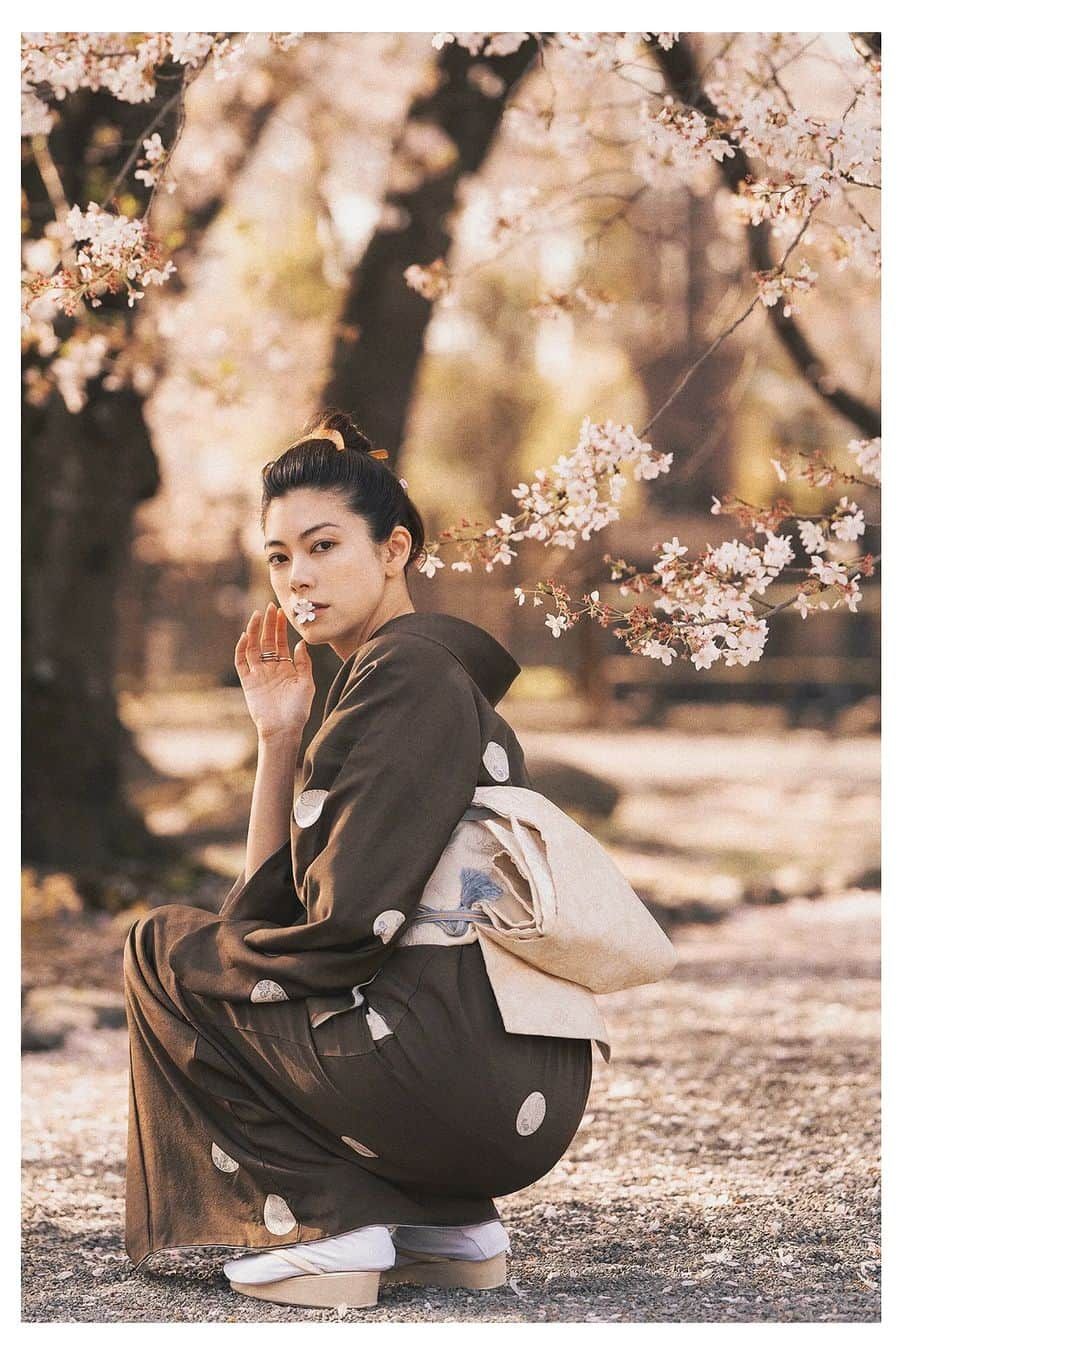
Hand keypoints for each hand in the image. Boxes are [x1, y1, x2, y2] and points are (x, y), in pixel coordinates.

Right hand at [235, 603, 314, 740]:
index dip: (280, 627)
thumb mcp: (306, 683)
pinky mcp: (248, 682)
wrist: (284, 729)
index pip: (280, 642)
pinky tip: (246, 636)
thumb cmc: (298, 709)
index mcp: (285, 667)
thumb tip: (300, 643)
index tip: (281, 611)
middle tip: (270, 606)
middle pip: (266, 640)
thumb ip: (304, 663)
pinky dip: (241, 649)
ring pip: (253, 647)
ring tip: (257, 615)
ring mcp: (258, 674)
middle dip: (268, 624)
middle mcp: (270, 668)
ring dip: (254, 631)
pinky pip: (241, 662)